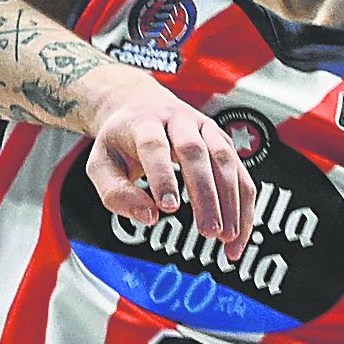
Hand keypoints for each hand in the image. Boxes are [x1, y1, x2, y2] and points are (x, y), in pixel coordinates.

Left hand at [84, 73, 254, 253]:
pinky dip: (243, 206)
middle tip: (208, 231)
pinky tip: (239, 234)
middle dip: (205, 194)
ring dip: (231, 201)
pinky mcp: (223, 143)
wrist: (140, 106)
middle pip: (196, 152)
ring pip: (225, 160)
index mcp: (143, 123)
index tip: (168, 208)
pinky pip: (241, 173)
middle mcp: (178, 121)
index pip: (154, 146)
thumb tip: (149, 217)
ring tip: (227, 237)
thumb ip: (116, 193)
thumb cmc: (120, 141)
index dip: (163, 176)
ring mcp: (205, 129)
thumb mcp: (100, 165)